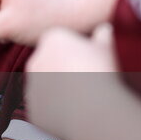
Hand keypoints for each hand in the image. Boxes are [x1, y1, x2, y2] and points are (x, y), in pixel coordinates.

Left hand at [25, 24, 116, 139]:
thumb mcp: (107, 46)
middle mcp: (36, 60)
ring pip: (47, 84)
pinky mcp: (34, 108)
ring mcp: (32, 85)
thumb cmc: (100, 73)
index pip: (61, 40)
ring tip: (84, 95)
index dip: (76, 49)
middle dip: (65, 67)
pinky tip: (75, 110)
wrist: (92, 109)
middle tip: (88, 77)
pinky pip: (46, 106)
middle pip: (51, 61)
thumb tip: (104, 29)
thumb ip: (103, 34)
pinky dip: (57, 108)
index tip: (89, 58)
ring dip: (60, 88)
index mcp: (52, 39)